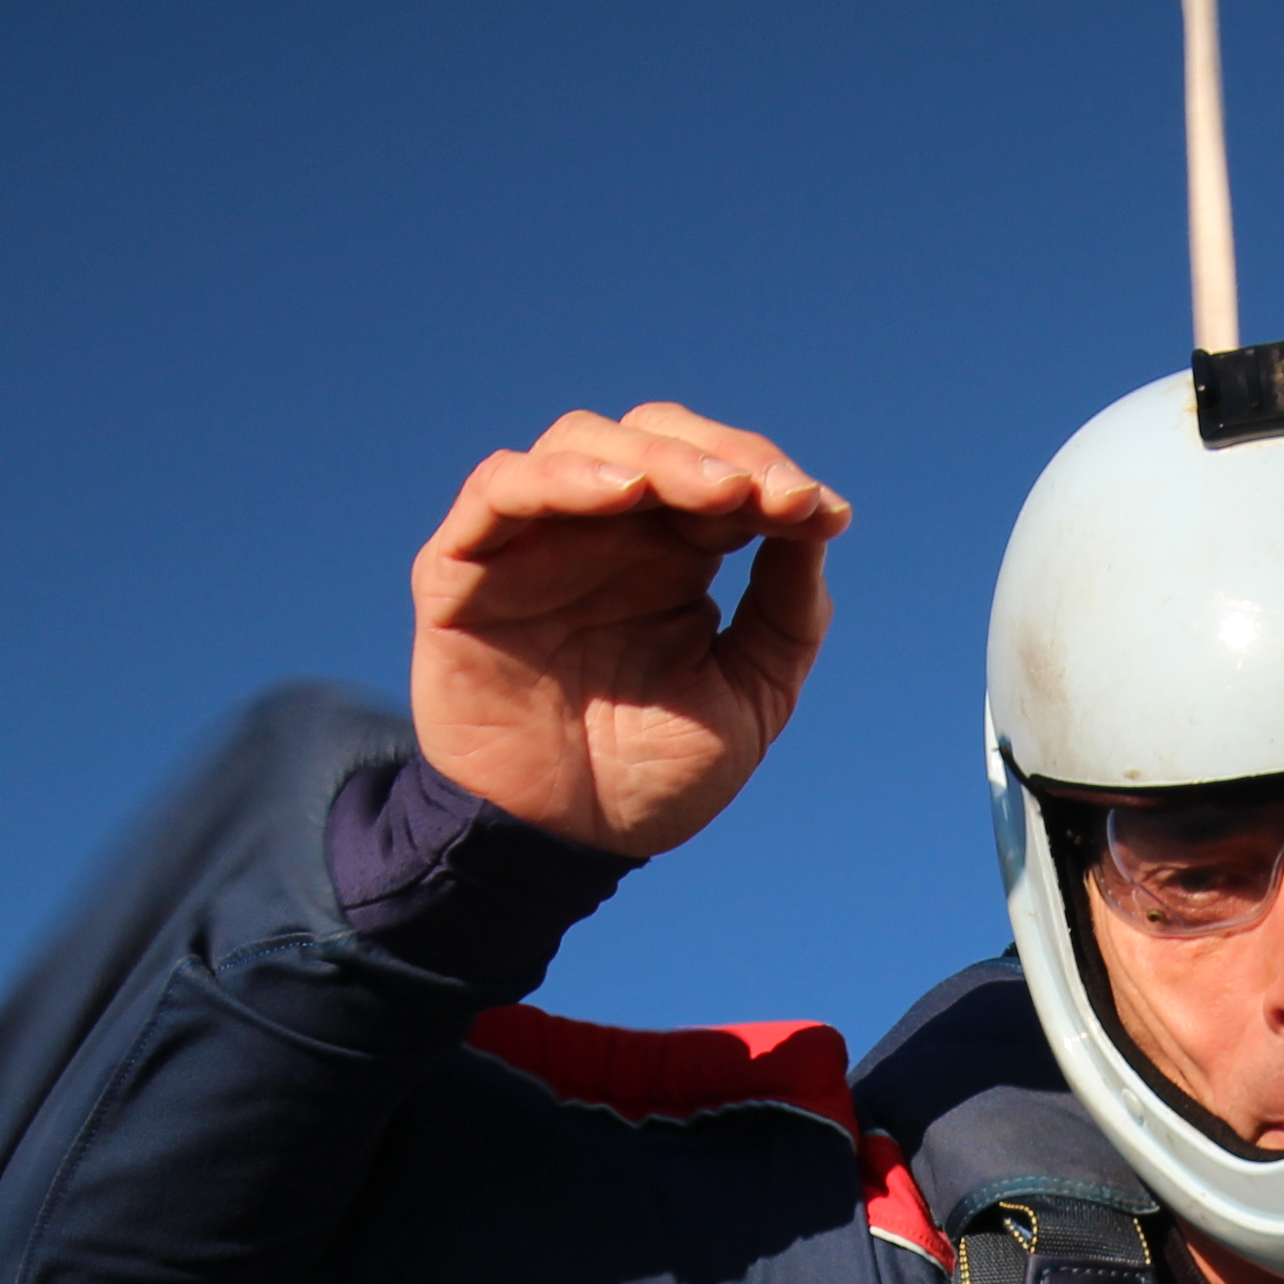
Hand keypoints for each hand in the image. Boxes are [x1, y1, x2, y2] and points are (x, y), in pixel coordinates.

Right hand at [408, 403, 847, 858]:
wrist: (566, 846)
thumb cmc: (652, 777)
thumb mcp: (750, 697)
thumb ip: (787, 613)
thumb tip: (819, 517)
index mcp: (673, 555)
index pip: (718, 473)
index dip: (768, 476)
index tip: (819, 511)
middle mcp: (604, 533)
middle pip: (655, 437)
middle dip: (719, 454)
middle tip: (763, 492)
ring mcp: (534, 543)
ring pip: (580, 443)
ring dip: (652, 456)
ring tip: (711, 490)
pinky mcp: (464, 567)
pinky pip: (498, 491)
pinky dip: (558, 476)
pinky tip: (620, 490)